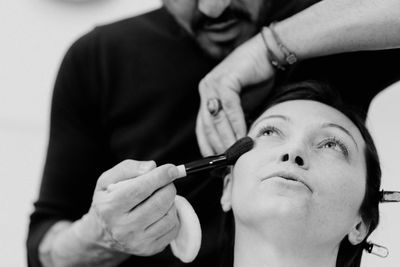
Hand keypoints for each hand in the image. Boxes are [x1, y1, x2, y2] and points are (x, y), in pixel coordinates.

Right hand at [73, 160, 180, 255]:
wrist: (102, 233)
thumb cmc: (108, 200)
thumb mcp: (108, 180)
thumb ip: (128, 168)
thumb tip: (152, 167)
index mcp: (109, 207)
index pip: (140, 190)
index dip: (159, 177)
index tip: (171, 169)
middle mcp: (123, 228)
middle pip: (159, 203)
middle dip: (168, 187)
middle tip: (166, 182)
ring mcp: (137, 241)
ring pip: (169, 216)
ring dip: (171, 201)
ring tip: (160, 197)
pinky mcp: (150, 249)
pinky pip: (173, 228)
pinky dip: (174, 215)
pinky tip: (162, 211)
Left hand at [196, 32, 274, 155]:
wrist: (267, 54)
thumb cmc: (256, 80)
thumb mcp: (243, 106)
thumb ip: (235, 122)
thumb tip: (236, 147)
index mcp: (207, 97)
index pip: (202, 128)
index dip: (208, 147)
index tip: (215, 164)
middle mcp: (206, 91)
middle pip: (207, 126)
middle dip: (216, 147)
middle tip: (226, 164)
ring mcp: (213, 85)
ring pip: (217, 119)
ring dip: (226, 139)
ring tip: (235, 155)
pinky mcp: (225, 80)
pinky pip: (230, 108)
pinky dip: (237, 125)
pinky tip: (243, 137)